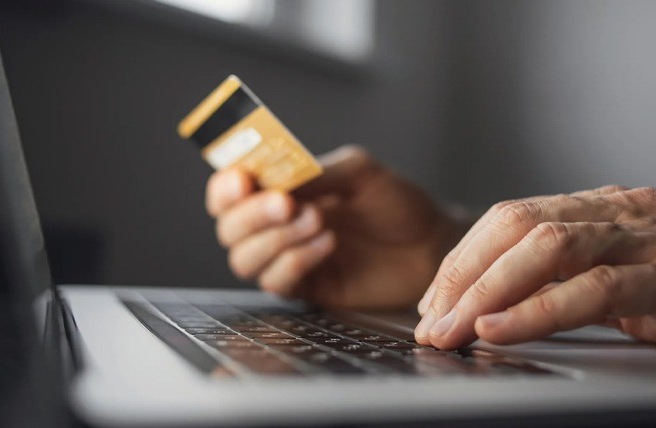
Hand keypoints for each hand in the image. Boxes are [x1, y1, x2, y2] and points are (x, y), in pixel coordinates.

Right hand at [206, 145, 465, 308]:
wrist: (430, 243)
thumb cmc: (396, 202)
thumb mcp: (358, 171)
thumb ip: (314, 173)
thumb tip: (274, 178)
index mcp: (282, 190)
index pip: (229, 191)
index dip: (225, 187)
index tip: (244, 181)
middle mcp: (277, 226)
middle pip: (228, 227)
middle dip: (252, 214)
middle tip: (287, 203)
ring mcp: (289, 258)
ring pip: (243, 258)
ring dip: (275, 239)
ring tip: (319, 221)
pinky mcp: (307, 288)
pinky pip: (276, 282)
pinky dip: (295, 261)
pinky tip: (327, 245)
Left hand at [415, 185, 655, 359]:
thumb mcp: (619, 278)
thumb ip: (564, 280)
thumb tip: (490, 304)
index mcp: (603, 206)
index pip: (513, 217)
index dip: (464, 258)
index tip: (433, 299)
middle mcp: (624, 210)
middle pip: (519, 225)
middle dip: (464, 274)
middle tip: (431, 320)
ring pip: (550, 247)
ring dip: (488, 291)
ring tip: (452, 328)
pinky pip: (596, 289)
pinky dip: (539, 311)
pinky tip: (500, 330)